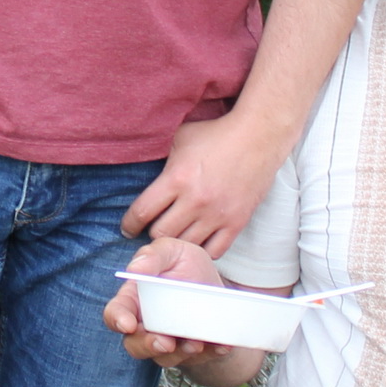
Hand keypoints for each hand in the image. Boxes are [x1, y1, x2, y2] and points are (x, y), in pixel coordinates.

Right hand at [105, 238, 260, 381]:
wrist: (217, 286)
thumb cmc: (186, 266)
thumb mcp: (172, 251)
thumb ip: (153, 255)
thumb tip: (135, 269)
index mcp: (134, 300)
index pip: (115, 313)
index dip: (118, 320)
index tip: (128, 324)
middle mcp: (146, 326)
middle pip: (136, 345)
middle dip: (149, 346)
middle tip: (165, 342)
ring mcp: (168, 343)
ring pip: (167, 358)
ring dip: (181, 353)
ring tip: (196, 343)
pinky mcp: (193, 353)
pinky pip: (201, 359)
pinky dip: (212, 353)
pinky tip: (222, 345)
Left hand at [122, 112, 283, 254]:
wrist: (257, 137)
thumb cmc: (215, 134)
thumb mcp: (180, 137)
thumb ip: (158, 156)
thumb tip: (135, 164)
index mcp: (177, 178)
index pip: (142, 213)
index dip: (129, 224)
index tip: (128, 228)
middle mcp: (195, 200)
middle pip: (161, 235)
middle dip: (151, 234)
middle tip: (152, 231)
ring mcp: (218, 214)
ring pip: (186, 246)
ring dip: (176, 243)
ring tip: (174, 238)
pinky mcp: (237, 222)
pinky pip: (215, 251)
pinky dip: (202, 251)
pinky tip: (197, 243)